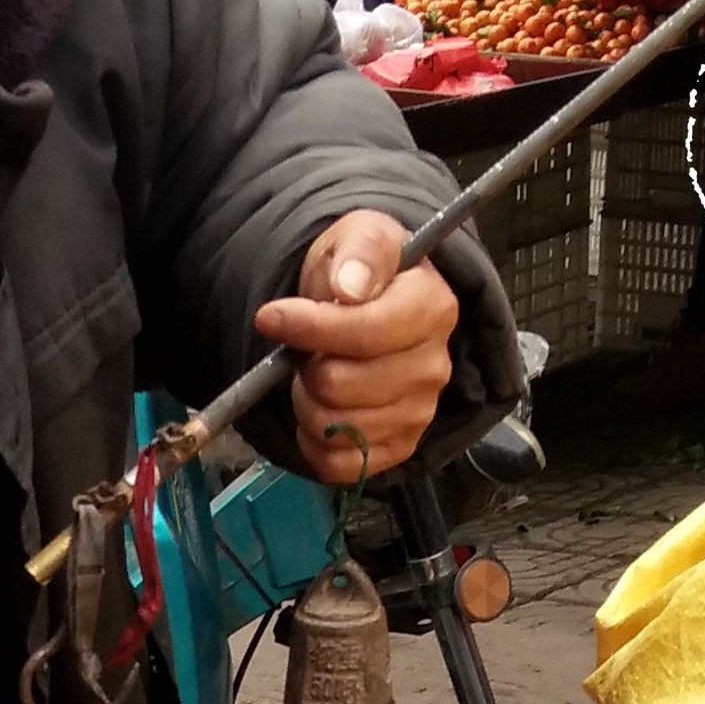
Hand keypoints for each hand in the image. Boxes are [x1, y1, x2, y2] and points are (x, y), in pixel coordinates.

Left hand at [256, 209, 461, 484]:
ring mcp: (419, 413)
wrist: (365, 303)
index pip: (366, 332)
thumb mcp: (360, 237)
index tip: (271, 316)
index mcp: (433, 309)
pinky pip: (339, 466)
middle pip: (341, 385)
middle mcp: (433, 367)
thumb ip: (359, 253)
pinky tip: (319, 410)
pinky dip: (314, 443)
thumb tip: (349, 287)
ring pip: (335, 428)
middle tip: (306, 350)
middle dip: (306, 367)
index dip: (310, 328)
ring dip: (306, 403)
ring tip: (314, 375)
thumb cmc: (359, 271)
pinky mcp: (399, 448)